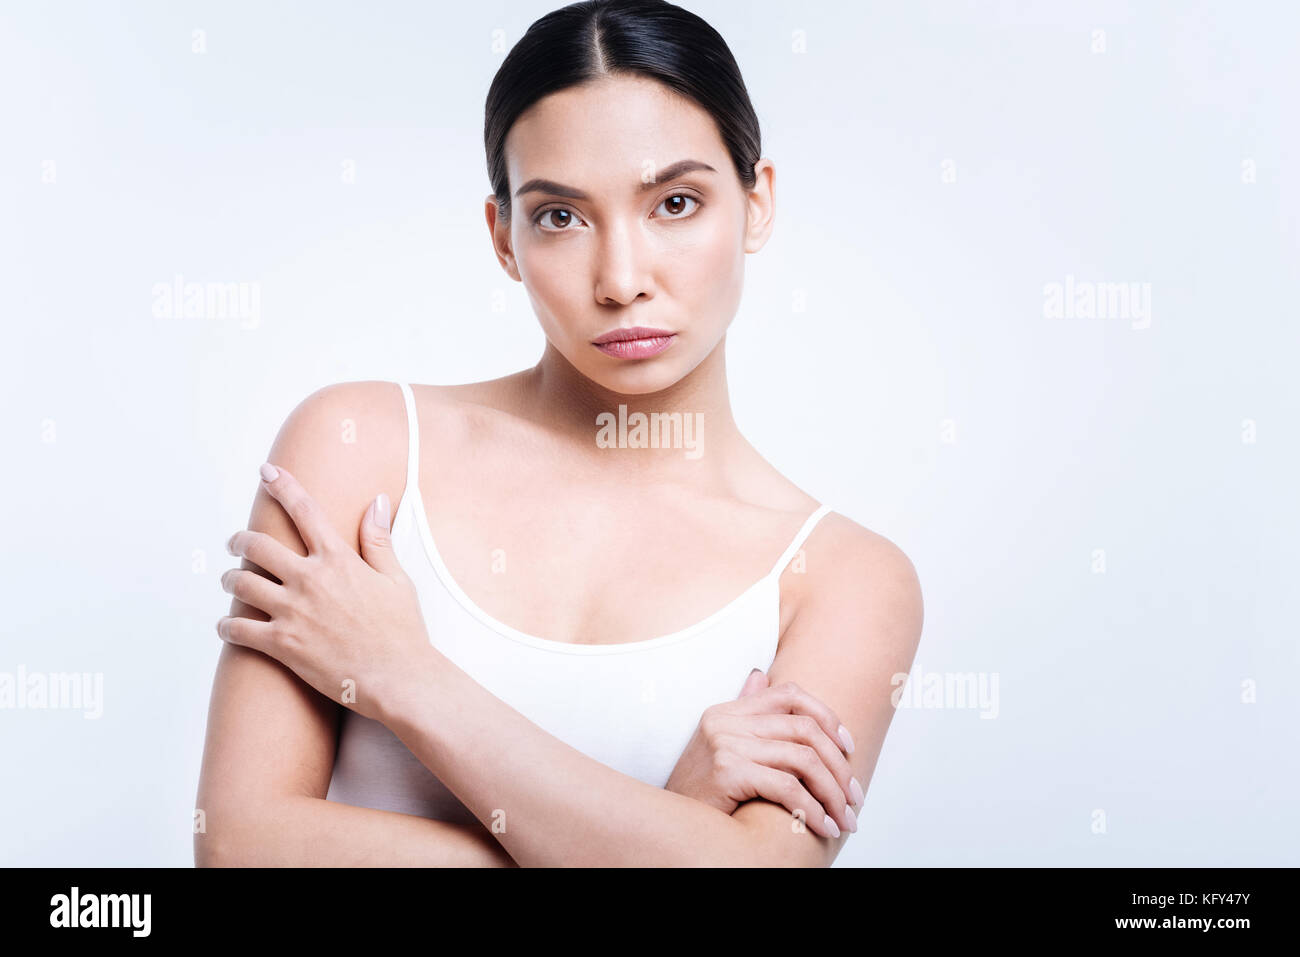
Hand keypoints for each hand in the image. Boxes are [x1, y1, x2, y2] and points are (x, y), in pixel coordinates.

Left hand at [216, 462, 431, 722]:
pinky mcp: (281, 644)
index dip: (283, 486)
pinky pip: (238, 630)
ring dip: (229, 580)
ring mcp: (292, 612)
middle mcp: (310, 579)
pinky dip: (226, 626)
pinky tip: (226, 626)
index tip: (267, 472)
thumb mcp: (396, 579)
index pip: (304, 510)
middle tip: (236, 543)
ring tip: (230, 582)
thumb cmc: (402, 630)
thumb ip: (379, 539)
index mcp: (338, 559)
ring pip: (240, 584)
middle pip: (257, 546)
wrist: (398, 676)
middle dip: (239, 541)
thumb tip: (377, 501)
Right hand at [664, 670, 863, 838]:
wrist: (669, 826)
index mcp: (727, 711)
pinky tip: (822, 827)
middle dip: (839, 766)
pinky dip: (812, 809)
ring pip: (803, 760)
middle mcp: (725, 721)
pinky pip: (787, 786)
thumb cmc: (700, 794)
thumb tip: (763, 676)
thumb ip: (744, 713)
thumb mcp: (720, 748)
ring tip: (844, 820)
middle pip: (805, 729)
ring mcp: (725, 743)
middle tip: (855, 799)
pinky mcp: (726, 771)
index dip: (827, 716)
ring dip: (833, 794)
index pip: (790, 694)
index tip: (848, 748)